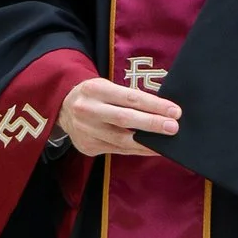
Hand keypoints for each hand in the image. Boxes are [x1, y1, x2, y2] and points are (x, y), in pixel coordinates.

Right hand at [59, 75, 183, 161]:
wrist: (63, 108)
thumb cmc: (94, 95)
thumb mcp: (106, 87)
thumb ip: (128, 97)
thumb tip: (161, 110)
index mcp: (95, 89)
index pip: (130, 97)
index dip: (154, 105)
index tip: (174, 111)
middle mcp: (88, 110)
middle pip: (125, 119)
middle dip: (152, 124)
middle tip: (173, 127)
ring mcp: (86, 131)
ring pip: (121, 140)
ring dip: (147, 142)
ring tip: (166, 143)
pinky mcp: (87, 146)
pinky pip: (117, 150)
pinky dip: (136, 150)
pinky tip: (150, 149)